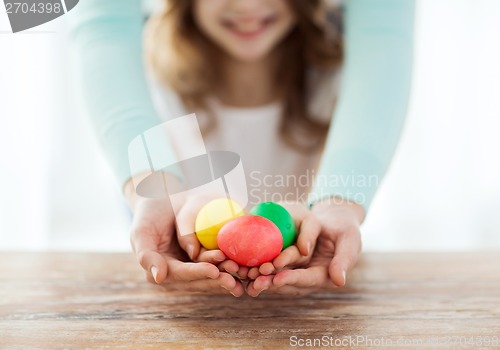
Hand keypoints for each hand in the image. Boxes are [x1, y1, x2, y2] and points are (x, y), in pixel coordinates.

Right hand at [125, 177, 244, 296]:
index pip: (182, 273)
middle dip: (220, 276)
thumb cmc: (148, 214)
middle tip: (235, 273)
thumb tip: (158, 278)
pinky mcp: (209, 251)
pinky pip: (222, 256)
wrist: (163, 197)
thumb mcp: (140, 232)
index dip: (198, 273)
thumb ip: (146, 255)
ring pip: (215, 268)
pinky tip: (247, 259)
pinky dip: (235, 258)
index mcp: (164, 269)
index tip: (213, 270)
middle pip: (202, 275)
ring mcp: (196, 261)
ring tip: (244, 269)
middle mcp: (181, 269)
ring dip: (230, 271)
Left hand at [246, 198, 363, 296]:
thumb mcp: (349, 241)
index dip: (292, 279)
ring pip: (276, 275)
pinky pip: (271, 264)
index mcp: (325, 276)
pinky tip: (243, 263)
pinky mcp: (286, 261)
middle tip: (255, 280)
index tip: (277, 279)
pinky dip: (258, 265)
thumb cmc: (346, 230)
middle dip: (271, 282)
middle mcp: (307, 276)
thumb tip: (339, 281)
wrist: (336, 221)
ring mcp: (295, 269)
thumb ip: (344, 260)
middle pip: (287, 282)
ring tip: (245, 274)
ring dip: (261, 276)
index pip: (307, 279)